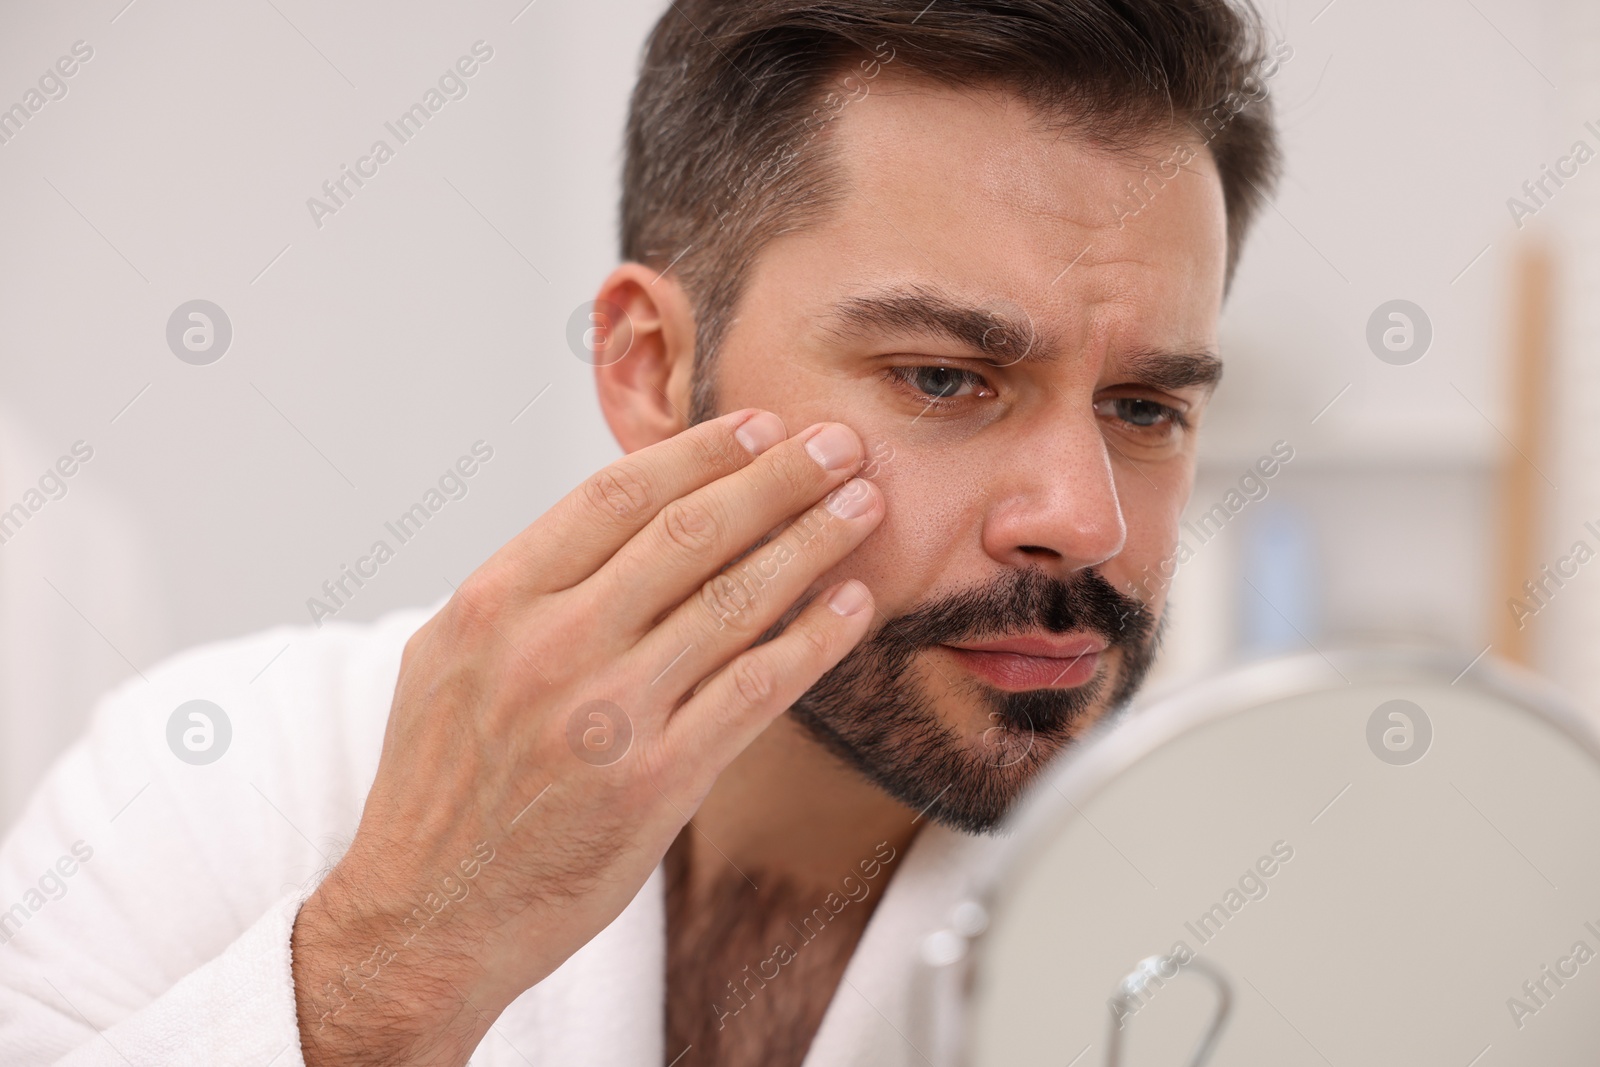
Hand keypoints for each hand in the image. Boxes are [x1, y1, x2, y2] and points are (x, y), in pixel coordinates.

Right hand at [290, 410, 882, 1065]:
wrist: (424, 916)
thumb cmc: (440, 787)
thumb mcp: (449, 658)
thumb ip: (530, 588)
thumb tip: (626, 522)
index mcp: (495, 601)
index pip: (616, 496)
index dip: (700, 451)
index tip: (759, 426)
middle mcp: (550, 646)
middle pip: (688, 533)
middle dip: (778, 477)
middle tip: (839, 443)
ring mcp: (605, 714)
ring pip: (733, 601)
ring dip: (811, 542)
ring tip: (863, 505)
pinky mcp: (655, 782)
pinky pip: (755, 690)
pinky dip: (812, 640)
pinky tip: (851, 606)